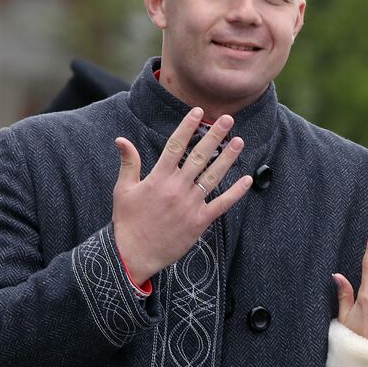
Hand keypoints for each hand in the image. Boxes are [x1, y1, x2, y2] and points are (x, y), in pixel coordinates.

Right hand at [113, 108, 251, 284]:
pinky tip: (247, 180)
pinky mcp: (199, 222)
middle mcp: (177, 188)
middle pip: (199, 156)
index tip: (198, 112)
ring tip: (240, 141)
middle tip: (227, 119)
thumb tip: (121, 139)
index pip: (176, 146)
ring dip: (228, 158)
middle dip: (214, 136)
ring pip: (212, 176)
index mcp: (158, 178)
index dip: (188, 127)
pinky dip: (235, 193)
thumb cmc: (127, 222)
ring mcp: (190, 205)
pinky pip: (221, 204)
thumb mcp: (123, 190)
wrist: (133, 254)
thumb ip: (129, 163)